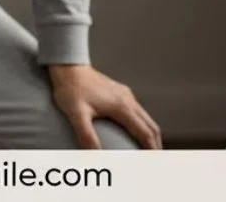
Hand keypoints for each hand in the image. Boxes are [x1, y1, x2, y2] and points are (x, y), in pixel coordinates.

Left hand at [48, 64, 162, 149]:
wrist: (68, 65)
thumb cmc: (70, 89)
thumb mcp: (77, 114)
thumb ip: (87, 136)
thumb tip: (95, 156)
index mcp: (122, 106)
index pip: (145, 132)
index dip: (152, 149)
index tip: (155, 161)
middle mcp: (128, 99)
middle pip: (151, 125)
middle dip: (156, 143)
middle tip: (157, 159)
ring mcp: (125, 94)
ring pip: (145, 117)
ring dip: (150, 134)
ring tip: (149, 149)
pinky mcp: (120, 92)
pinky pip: (137, 111)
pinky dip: (142, 125)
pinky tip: (133, 131)